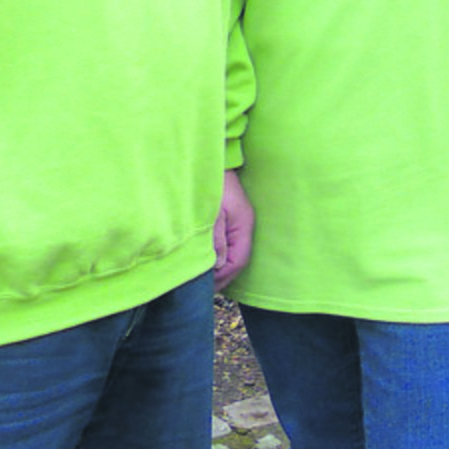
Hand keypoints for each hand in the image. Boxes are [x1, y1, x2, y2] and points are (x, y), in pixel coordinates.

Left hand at [214, 170, 253, 290]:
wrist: (215, 159)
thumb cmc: (212, 184)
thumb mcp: (211, 213)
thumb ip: (216, 239)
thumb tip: (218, 265)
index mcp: (244, 225)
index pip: (239, 260)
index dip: (224, 277)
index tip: (207, 288)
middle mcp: (245, 225)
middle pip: (238, 259)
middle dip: (222, 276)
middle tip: (204, 289)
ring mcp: (239, 221)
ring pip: (233, 251)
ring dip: (220, 266)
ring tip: (203, 278)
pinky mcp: (231, 217)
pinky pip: (228, 242)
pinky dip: (218, 254)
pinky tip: (207, 259)